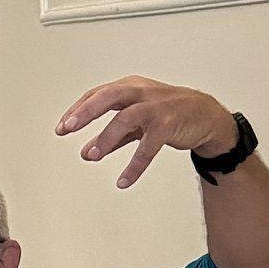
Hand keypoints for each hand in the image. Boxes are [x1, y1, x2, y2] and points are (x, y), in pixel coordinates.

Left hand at [56, 78, 237, 191]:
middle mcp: (141, 93)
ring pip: (127, 118)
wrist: (206, 116)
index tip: (62, 127)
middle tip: (68, 128)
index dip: (78, 109)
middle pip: (109, 96)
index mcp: (130, 87)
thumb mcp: (136, 122)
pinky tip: (124, 180)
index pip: (97, 94)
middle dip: (86, 111)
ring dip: (107, 137)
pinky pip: (148, 147)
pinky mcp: (169, 124)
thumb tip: (86, 152)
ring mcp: (156, 107)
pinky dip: (135, 165)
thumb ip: (111, 137)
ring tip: (92, 155)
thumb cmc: (168, 113)